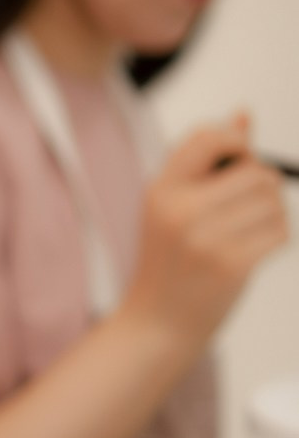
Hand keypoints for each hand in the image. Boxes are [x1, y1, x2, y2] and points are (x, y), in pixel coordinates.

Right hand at [123, 115, 289, 347]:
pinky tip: (255, 252)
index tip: (242, 159)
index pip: (208, 137)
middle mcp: (180, 210)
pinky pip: (279, 233)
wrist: (157, 324)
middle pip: (256, 172)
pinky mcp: (231, 265)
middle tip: (250, 209)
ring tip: (250, 233)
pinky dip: (277, 239)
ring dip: (274, 215)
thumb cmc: (170, 261)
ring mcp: (205, 238)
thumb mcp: (174, 205)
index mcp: (162, 189)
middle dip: (265, 186)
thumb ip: (209, 161)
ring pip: (273, 202)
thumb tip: (245, 113)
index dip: (237, 140)